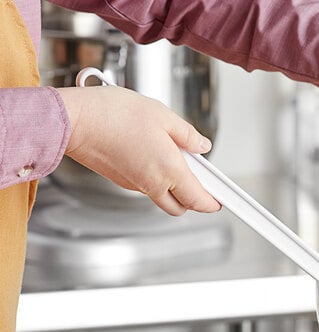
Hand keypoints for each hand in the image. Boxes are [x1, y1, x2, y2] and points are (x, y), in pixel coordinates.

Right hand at [57, 85, 219, 215]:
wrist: (74, 122)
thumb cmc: (114, 115)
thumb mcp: (162, 115)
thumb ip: (187, 135)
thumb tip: (203, 146)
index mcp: (170, 171)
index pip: (199, 200)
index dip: (214, 203)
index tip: (222, 200)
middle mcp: (154, 185)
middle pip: (182, 206)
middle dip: (195, 199)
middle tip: (201, 179)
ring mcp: (136, 186)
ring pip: (164, 197)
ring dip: (175, 187)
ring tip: (175, 156)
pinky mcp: (122, 180)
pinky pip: (147, 187)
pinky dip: (157, 178)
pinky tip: (152, 153)